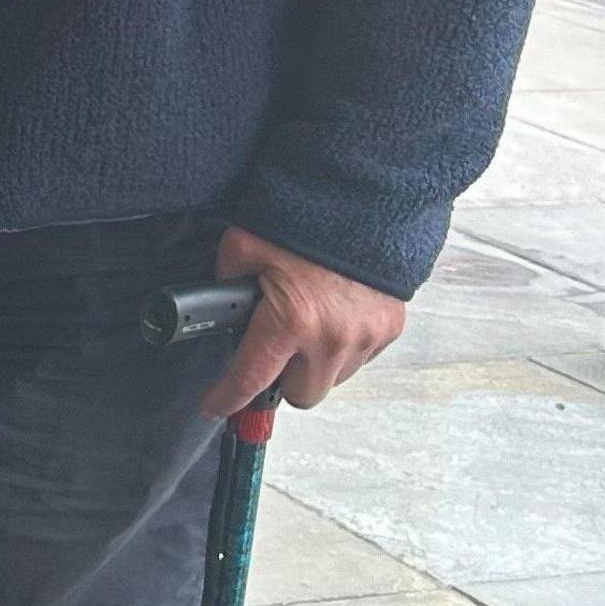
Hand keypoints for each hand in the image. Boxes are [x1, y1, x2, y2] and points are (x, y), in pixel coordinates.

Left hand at [202, 227, 405, 417]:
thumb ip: (225, 283)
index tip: (215, 407)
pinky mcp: (390, 330)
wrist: (364, 198)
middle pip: (300, 394)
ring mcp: (366, 337)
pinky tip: (334, 315)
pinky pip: (360, 360)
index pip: (251, 378)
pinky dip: (344, 348)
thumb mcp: (243, 245)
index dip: (227, 397)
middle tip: (275, 344)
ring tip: (308, 322)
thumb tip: (218, 307)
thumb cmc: (304, 218)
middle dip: (283, 376)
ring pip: (332, 379)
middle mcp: (332, 338)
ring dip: (315, 363)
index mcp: (290, 320)